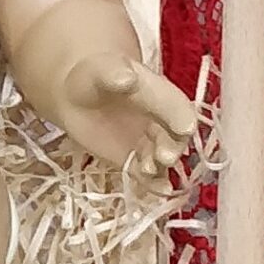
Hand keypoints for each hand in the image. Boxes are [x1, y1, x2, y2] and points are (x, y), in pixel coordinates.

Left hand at [57, 54, 197, 177]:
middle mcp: (162, 121)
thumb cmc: (94, 77)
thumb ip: (114, 74)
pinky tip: (159, 192)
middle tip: (164, 156)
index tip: (185, 127)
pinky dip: (154, 185)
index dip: (181, 117)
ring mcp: (150, 143)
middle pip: (174, 136)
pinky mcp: (135, 162)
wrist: (78, 94)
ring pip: (162, 158)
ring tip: (147, 169)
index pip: (178, 106)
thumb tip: (127, 78)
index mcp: (161, 93)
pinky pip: (148, 175)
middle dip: (172, 147)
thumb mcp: (102, 71)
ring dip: (160, 167)